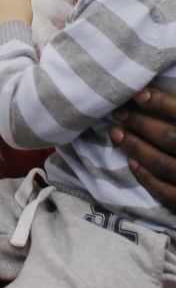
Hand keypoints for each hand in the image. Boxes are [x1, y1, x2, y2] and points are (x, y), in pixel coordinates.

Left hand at [110, 88, 175, 210]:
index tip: (137, 94)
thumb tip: (153, 95)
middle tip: (118, 112)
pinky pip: (168, 193)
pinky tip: (132, 163)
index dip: (160, 102)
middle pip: (170, 137)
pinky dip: (147, 178)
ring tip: (116, 133)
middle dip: (141, 123)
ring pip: (164, 164)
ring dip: (137, 147)